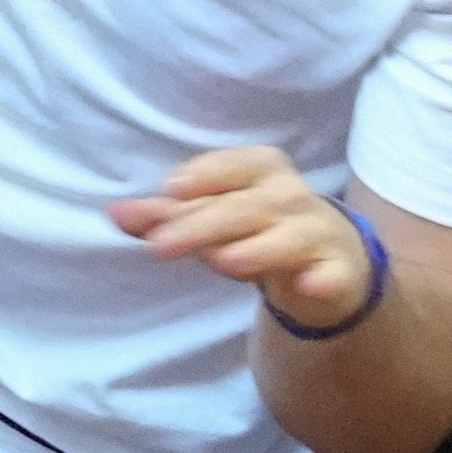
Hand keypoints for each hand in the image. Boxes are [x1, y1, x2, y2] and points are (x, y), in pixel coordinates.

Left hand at [114, 145, 373, 331]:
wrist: (328, 262)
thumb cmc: (258, 230)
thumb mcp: (213, 219)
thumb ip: (166, 217)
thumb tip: (113, 213)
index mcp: (262, 168)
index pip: (230, 167)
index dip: (202, 178)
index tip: (171, 191)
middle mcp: (292, 195)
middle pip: (245, 207)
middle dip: (202, 225)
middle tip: (160, 247)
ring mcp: (318, 233)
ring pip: (287, 238)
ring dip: (257, 248)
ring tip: (224, 261)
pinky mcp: (338, 273)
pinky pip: (332, 275)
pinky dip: (323, 278)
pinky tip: (309, 284)